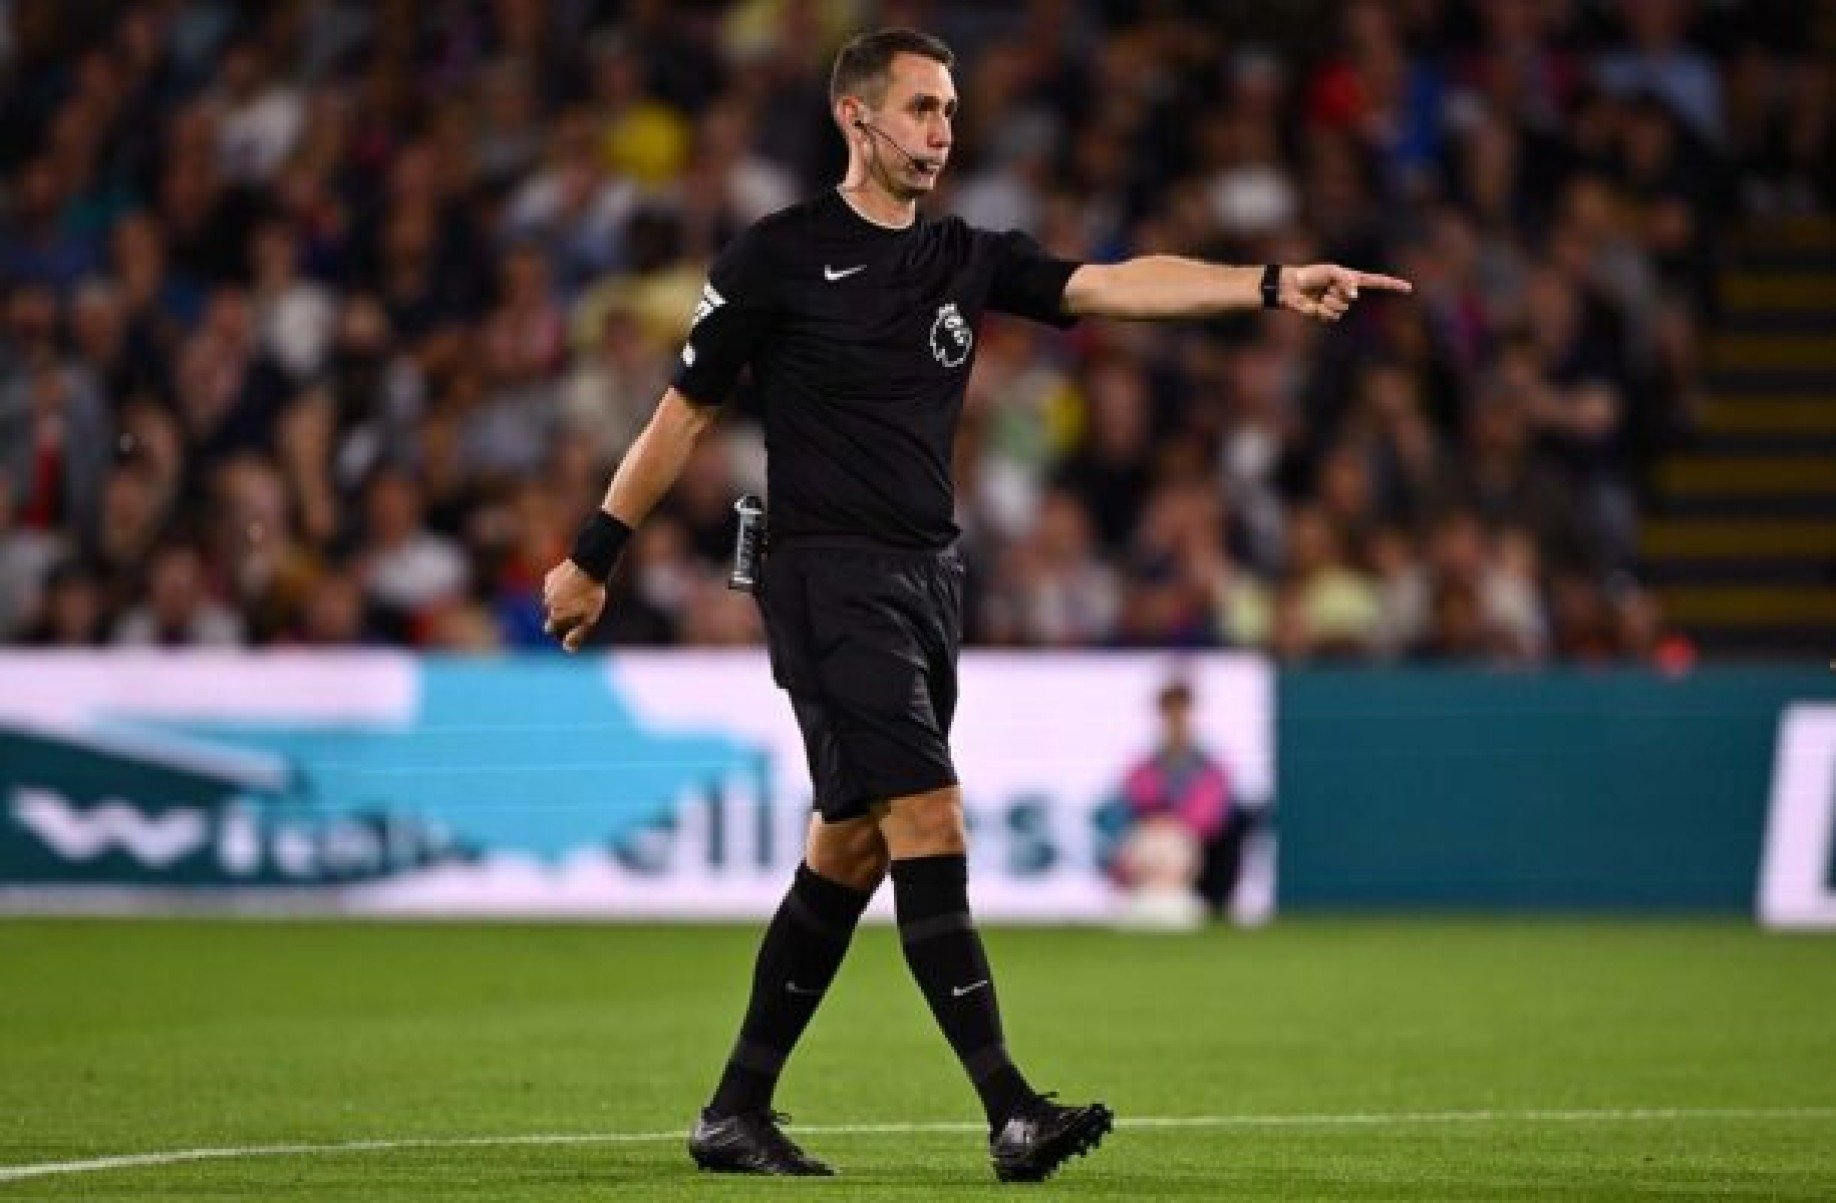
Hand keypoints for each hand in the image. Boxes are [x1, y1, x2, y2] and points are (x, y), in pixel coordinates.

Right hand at [542, 559, 606, 652]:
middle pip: (552, 613)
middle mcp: (548, 603)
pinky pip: (552, 587)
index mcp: (556, 615)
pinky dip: (560, 587)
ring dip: (560, 599)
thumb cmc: (591, 595)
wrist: (588, 567)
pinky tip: (572, 584)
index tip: (568, 624)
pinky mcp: (549, 578)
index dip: (558, 628)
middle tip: (578, 606)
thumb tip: (568, 648)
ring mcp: (547, 590)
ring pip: (552, 599)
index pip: (550, 628)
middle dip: (562, 612)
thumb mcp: (590, 618)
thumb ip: (578, 635)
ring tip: (577, 594)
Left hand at [1282, 265, 1411, 321]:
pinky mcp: (1327, 315)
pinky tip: (1316, 306)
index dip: (1392, 285)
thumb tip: (1354, 297)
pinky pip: (1332, 317)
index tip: (1408, 288)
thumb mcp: (1332, 272)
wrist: (1293, 287)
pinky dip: (1323, 311)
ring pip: (1342, 309)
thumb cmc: (1312, 275)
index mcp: (1352, 279)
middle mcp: (1348, 293)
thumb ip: (1347, 281)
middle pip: (1351, 298)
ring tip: (1320, 296)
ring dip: (1329, 302)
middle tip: (1325, 287)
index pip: (1377, 282)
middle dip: (1337, 292)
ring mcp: (1339, 304)